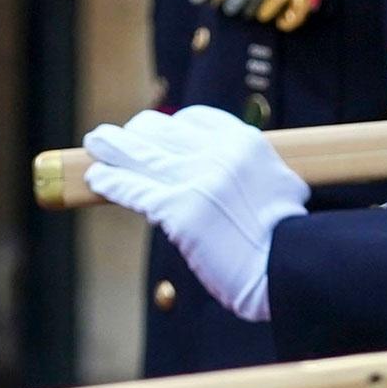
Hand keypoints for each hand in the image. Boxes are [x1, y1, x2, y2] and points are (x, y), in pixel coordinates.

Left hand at [81, 105, 306, 321]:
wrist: (291, 268)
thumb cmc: (288, 239)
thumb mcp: (280, 185)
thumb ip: (250, 171)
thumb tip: (229, 176)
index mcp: (245, 142)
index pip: (193, 119)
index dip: (169, 126)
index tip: (155, 134)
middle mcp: (218, 153)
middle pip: (161, 130)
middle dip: (136, 132)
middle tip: (114, 136)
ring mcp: (196, 180)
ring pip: (141, 154)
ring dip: (112, 148)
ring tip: (95, 143)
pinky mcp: (178, 210)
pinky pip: (133, 189)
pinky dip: (112, 182)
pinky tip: (98, 179)